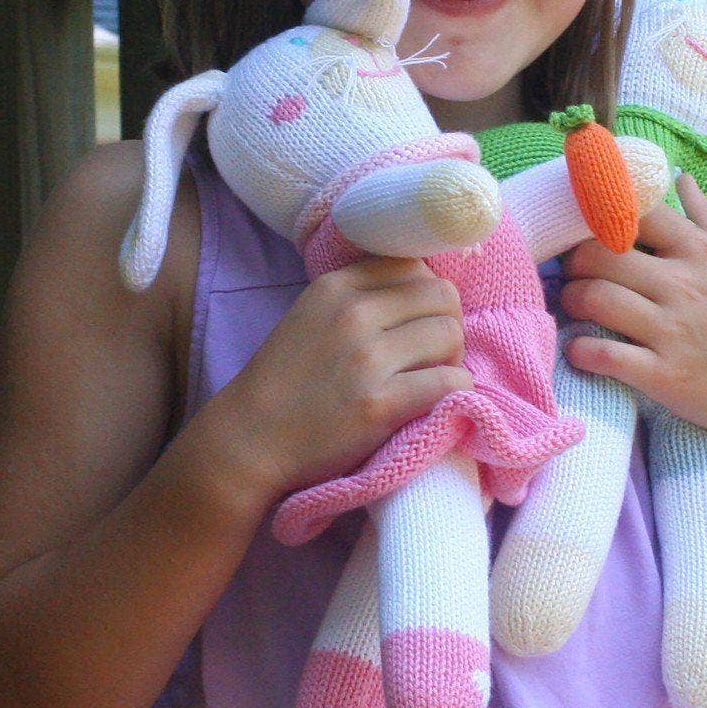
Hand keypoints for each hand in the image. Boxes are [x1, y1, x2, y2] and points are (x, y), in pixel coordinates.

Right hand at [206, 256, 472, 509]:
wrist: (250, 441)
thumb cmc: (286, 381)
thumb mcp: (314, 314)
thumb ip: (362, 295)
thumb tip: (425, 284)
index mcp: (337, 286)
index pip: (414, 266)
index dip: (427, 297)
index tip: (418, 325)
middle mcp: (353, 313)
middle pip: (442, 296)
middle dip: (447, 324)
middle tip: (434, 355)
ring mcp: (366, 359)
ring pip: (450, 335)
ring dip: (452, 358)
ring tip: (432, 378)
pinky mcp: (379, 404)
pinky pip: (450, 381)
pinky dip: (456, 390)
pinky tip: (438, 400)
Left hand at [559, 173, 706, 446]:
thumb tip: (683, 178)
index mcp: (701, 252)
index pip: (634, 212)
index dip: (598, 214)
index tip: (584, 227)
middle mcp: (683, 285)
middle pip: (599, 253)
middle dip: (573, 260)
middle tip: (570, 271)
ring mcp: (673, 330)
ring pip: (594, 298)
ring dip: (571, 300)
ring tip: (573, 306)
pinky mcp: (665, 375)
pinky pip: (604, 354)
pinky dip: (581, 351)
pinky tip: (580, 350)